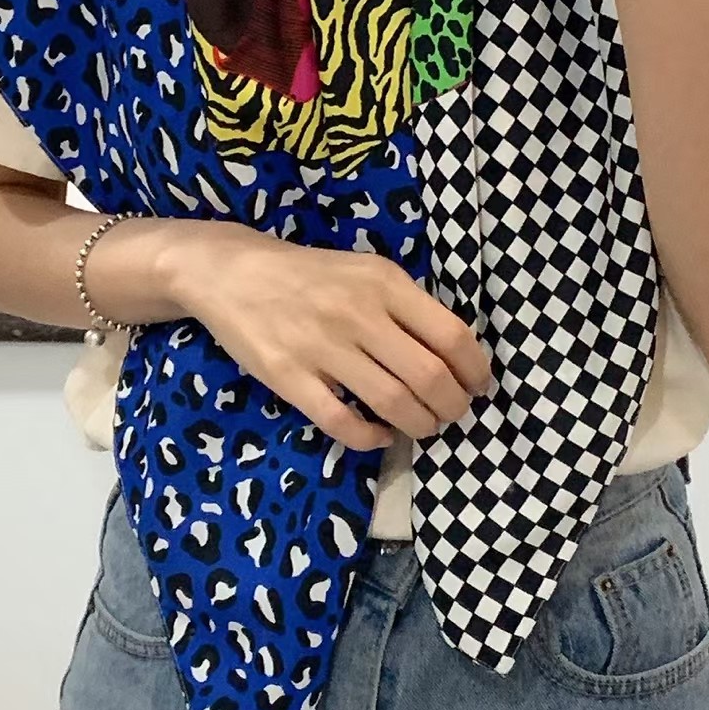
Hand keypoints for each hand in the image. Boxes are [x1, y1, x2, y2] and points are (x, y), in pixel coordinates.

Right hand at [160, 224, 491, 452]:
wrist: (230, 272)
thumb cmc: (309, 273)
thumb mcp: (365, 271)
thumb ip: (405, 305)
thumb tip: (453, 354)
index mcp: (384, 282)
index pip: (451, 335)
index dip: (475, 370)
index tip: (478, 386)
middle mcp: (358, 313)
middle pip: (429, 376)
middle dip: (452, 406)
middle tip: (452, 414)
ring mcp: (322, 347)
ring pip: (393, 403)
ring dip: (419, 425)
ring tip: (422, 427)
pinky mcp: (289, 377)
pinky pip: (342, 422)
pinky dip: (371, 438)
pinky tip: (380, 435)